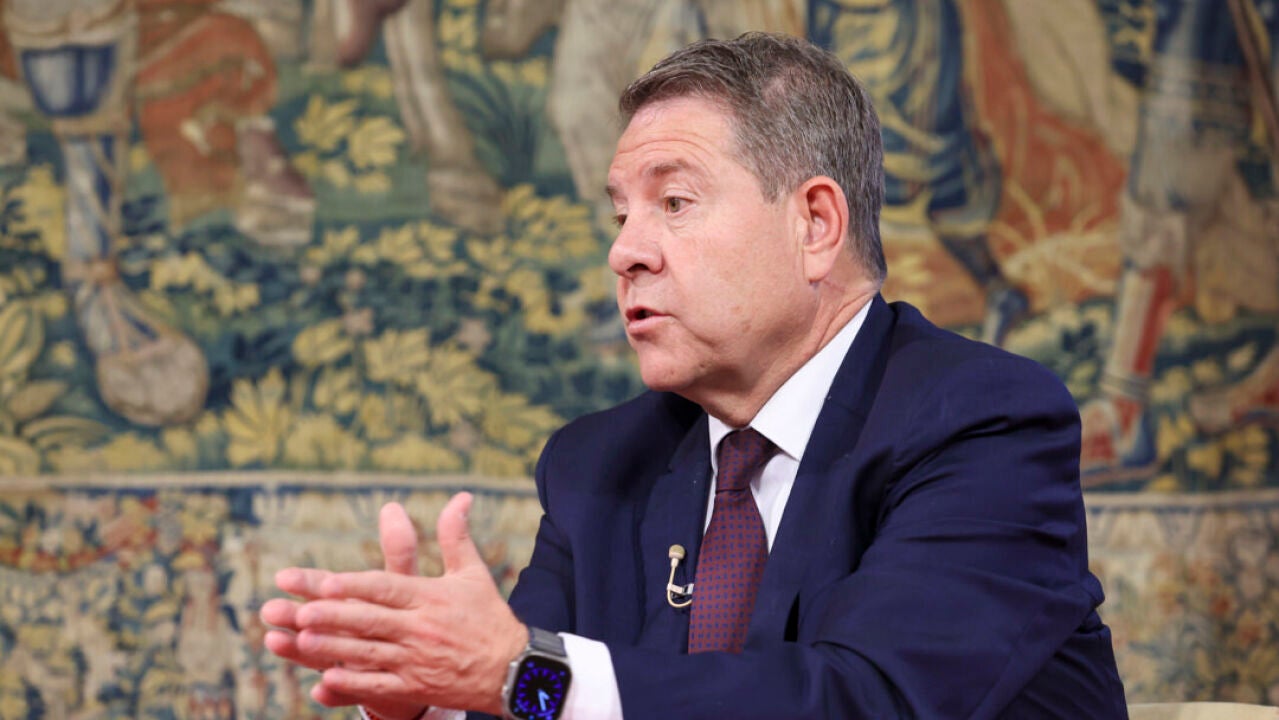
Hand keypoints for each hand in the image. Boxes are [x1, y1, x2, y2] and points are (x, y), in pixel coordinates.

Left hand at [261, 492, 526, 715]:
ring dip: (332, 649)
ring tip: (299, 641)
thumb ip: (456, 535)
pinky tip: (325, 680)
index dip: (354, 586)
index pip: (386, 589)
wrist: (514, 669)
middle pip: (370, 621)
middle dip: (331, 616)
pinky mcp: (417, 687)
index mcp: (431, 597)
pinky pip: (380, 686)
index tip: (325, 582)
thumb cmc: (489, 616)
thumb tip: (461, 497)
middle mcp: (420, 628)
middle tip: (296, 611)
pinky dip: (353, 684)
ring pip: (367, 653)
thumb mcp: (473, 573)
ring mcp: (417, 661)